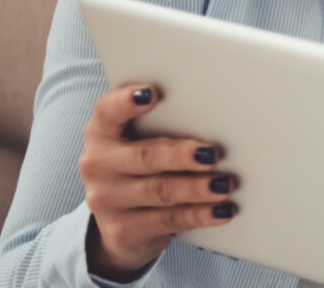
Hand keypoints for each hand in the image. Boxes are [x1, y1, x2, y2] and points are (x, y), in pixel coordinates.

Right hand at [79, 84, 236, 280]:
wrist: (123, 224)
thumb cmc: (142, 169)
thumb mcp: (142, 143)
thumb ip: (164, 126)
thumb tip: (215, 117)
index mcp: (101, 133)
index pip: (107, 112)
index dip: (126, 102)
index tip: (151, 93)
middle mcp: (97, 165)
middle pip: (143, 156)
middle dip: (180, 155)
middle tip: (212, 154)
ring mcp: (107, 200)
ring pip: (159, 191)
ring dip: (197, 188)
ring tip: (225, 184)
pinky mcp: (123, 230)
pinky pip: (168, 220)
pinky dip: (199, 214)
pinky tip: (222, 210)